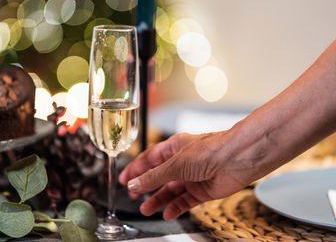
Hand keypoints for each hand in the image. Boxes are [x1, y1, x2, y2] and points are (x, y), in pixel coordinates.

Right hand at [119, 131, 260, 220]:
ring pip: (170, 191)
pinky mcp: (202, 190)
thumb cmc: (210, 150)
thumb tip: (134, 184)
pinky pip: (185, 201)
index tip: (124, 180)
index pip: (149, 159)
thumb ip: (154, 176)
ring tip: (146, 209)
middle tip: (132, 195)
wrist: (237, 159)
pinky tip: (167, 213)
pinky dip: (175, 208)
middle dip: (145, 186)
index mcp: (173, 148)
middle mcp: (182, 162)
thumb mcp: (175, 164)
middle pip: (158, 176)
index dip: (135, 170)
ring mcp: (192, 177)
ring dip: (158, 199)